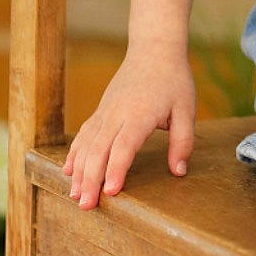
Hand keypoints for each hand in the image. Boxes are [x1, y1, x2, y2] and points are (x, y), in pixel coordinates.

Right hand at [62, 46, 196, 209]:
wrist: (153, 49)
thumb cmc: (173, 80)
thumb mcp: (186, 109)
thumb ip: (183, 141)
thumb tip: (179, 171)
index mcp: (140, 114)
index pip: (124, 146)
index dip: (116, 169)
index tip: (112, 192)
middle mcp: (117, 114)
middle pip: (99, 150)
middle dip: (91, 179)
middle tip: (87, 206)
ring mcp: (106, 112)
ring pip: (87, 144)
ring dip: (79, 171)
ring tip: (76, 196)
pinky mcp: (101, 110)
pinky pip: (84, 134)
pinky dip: (75, 154)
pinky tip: (69, 171)